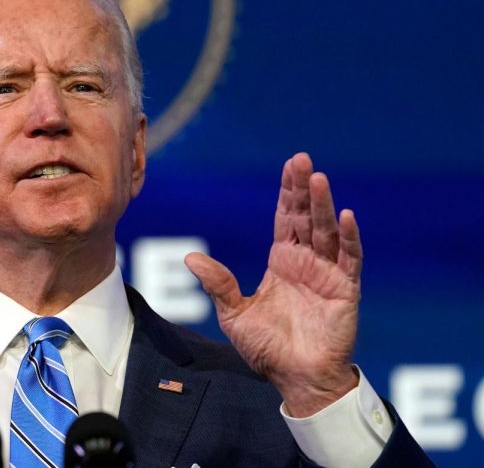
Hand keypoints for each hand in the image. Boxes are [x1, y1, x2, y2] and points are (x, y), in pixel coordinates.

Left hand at [185, 152, 361, 416]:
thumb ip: (218, 284)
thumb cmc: (267, 349)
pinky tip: (346, 217)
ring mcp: (327, 274)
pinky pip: (349, 260)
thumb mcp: (234, 314)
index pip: (286, 219)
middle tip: (302, 160)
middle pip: (306, 217)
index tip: (290, 165)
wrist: (295, 379)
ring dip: (324, 205)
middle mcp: (306, 262)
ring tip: (318, 179)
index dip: (287, 193)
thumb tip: (190, 257)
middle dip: (304, 189)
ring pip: (327, 232)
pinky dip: (348, 239)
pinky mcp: (344, 290)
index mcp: (282, 263)